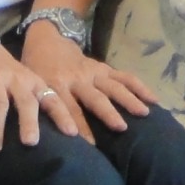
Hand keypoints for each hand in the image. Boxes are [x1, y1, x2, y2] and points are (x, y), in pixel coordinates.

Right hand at [0, 40, 77, 151]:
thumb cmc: (3, 70)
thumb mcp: (22, 80)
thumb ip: (33, 99)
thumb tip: (51, 133)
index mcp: (31, 81)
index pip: (50, 99)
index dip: (61, 115)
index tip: (72, 133)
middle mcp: (15, 79)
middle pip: (25, 101)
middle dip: (29, 122)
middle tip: (31, 142)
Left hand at [19, 20, 157, 135]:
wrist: (48, 38)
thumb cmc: (36, 69)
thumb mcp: (32, 87)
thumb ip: (40, 106)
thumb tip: (41, 134)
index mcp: (56, 85)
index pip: (68, 108)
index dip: (78, 126)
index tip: (89, 146)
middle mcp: (77, 79)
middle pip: (95, 97)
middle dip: (108, 113)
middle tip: (121, 128)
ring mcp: (93, 72)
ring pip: (113, 86)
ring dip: (129, 99)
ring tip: (144, 113)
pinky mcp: (104, 68)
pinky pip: (124, 77)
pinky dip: (138, 86)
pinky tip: (152, 98)